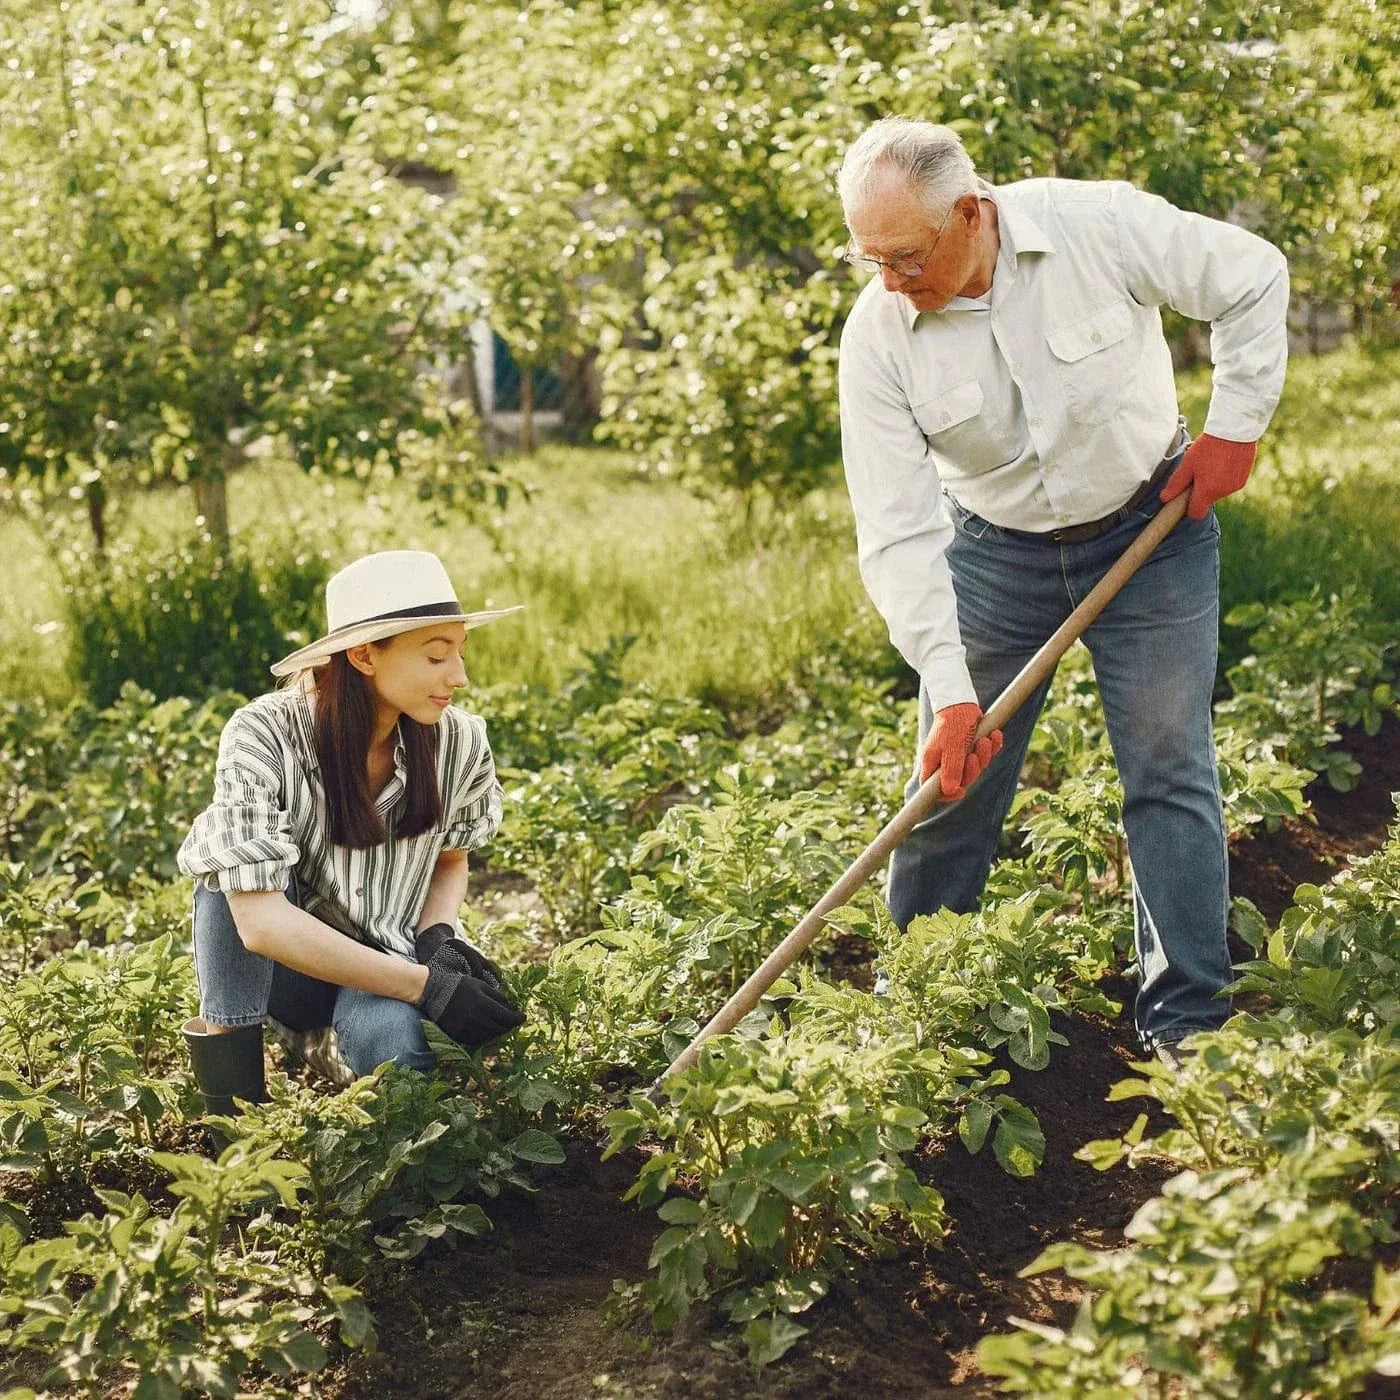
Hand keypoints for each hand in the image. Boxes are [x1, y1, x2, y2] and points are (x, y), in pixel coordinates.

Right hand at [415, 935, 522, 1049]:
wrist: (434, 993)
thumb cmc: (460, 986)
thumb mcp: (481, 985)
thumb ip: (497, 997)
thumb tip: (511, 1007)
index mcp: (483, 1004)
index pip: (507, 1016)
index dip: (518, 1018)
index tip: (523, 1018)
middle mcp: (476, 1018)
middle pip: (500, 1028)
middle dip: (509, 1026)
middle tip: (512, 1022)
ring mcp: (466, 1029)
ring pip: (490, 1037)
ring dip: (498, 1032)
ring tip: (501, 1026)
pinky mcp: (458, 1035)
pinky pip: (477, 1041)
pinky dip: (485, 1038)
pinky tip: (488, 1031)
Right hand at [919, 702, 1002, 800]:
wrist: (961, 699)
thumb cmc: (952, 722)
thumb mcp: (951, 747)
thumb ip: (951, 770)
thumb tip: (950, 791)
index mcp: (933, 763)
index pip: (934, 789)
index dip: (947, 794)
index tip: (962, 791)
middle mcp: (944, 761)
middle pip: (960, 780)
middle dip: (973, 769)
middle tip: (975, 755)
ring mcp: (959, 754)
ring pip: (975, 767)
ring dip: (984, 754)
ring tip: (985, 739)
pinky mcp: (972, 745)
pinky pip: (985, 754)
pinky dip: (992, 746)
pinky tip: (995, 734)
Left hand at [1159, 433, 1256, 519]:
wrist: (1234, 431)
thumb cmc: (1208, 447)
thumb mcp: (1187, 464)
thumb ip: (1176, 484)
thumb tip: (1164, 499)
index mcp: (1207, 492)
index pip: (1196, 514)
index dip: (1188, 509)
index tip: (1184, 498)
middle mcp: (1222, 493)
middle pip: (1206, 500)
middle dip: (1200, 491)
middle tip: (1196, 471)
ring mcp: (1235, 487)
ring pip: (1217, 492)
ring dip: (1211, 483)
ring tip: (1210, 463)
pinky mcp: (1243, 480)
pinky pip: (1228, 485)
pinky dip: (1223, 478)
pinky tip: (1221, 462)